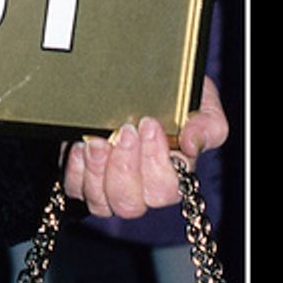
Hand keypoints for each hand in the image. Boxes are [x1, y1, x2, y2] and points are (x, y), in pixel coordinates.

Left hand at [63, 76, 227, 218]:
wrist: (144, 79)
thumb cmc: (176, 97)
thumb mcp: (201, 103)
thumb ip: (207, 125)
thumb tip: (192, 144)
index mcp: (172, 176)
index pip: (165, 190)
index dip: (155, 162)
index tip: (149, 124)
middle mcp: (140, 187)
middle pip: (130, 204)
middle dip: (124, 167)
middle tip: (123, 131)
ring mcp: (109, 184)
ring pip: (101, 203)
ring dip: (97, 170)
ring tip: (97, 140)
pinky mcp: (83, 176)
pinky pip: (75, 189)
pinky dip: (76, 169)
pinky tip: (79, 145)